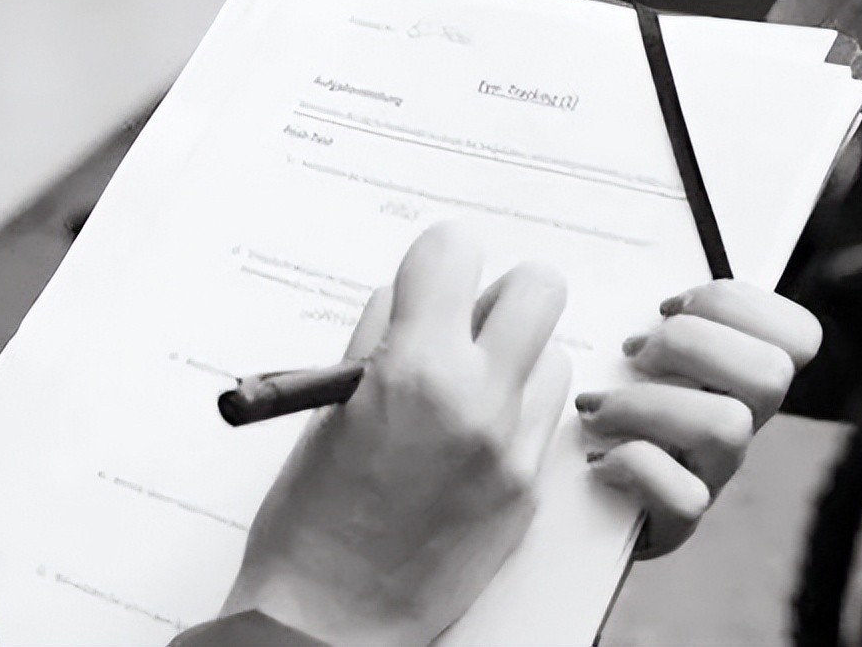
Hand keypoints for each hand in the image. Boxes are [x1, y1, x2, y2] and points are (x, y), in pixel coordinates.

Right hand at [223, 223, 570, 644]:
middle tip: (465, 323)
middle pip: (538, 288)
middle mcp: (476, 400)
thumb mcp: (328, 406)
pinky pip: (542, 418)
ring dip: (516, 358)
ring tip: (466, 390)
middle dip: (501, 293)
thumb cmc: (309, 522)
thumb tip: (412, 297)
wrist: (332, 622)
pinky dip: (515, 411)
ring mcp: (512, 448)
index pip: (455, 250)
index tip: (429, 276)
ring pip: (552, 354)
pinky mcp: (529, 489)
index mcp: (413, 369)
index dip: (437, 258)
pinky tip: (472, 438)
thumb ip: (380, 338)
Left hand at [577, 280, 820, 557]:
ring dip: (648, 405)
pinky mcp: (678, 522)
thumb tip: (594, 277)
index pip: (798, 335)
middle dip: (691, 345)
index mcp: (735, 374)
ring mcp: (713, 473)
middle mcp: (739, 422)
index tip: (668, 305)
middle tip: (631, 352)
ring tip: (596, 407)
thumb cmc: (593, 401)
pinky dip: (634, 468)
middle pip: (772, 373)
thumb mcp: (619, 346)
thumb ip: (637, 309)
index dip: (738, 305)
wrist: (563, 498)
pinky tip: (597, 459)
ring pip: (728, 428)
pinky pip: (687, 498)